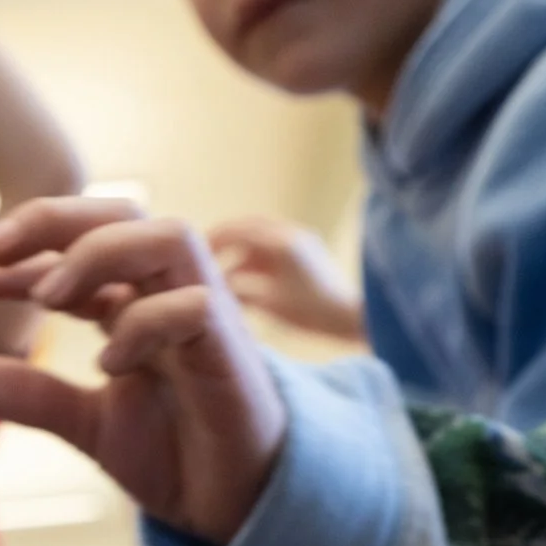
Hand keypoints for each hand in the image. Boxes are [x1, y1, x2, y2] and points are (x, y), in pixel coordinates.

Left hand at [0, 198, 287, 545]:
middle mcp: (170, 294)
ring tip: (47, 296)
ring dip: (101, 253)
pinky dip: (145, 323)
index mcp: (135, 302)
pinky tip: (106, 363)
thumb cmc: (175, 453)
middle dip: (52, 219)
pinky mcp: (232, 348)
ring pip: (168, 235)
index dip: (9, 264)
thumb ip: (27, 396)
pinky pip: (197, 305)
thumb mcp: (85, 424)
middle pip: (121, 213)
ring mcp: (206, 314)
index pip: (69, 255)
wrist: (235, 506)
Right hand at [210, 216, 365, 340]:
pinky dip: (255, 259)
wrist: (352, 318)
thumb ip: (239, 289)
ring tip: (222, 274)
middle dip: (224, 242)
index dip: (212, 241)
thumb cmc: (312, 312)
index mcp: (280, 242)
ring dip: (239, 252)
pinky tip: (245, 279)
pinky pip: (272, 247)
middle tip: (204, 260)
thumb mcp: (269, 303)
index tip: (194, 256)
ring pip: (259, 237)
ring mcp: (300, 240)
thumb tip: (214, 285)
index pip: (236, 230)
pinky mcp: (306, 252)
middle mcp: (290, 233)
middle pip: (247, 227)